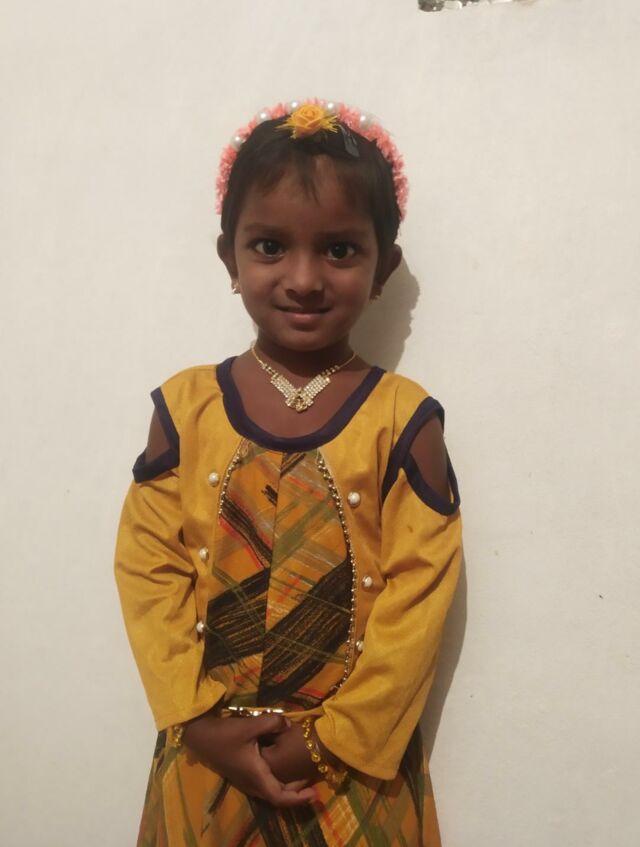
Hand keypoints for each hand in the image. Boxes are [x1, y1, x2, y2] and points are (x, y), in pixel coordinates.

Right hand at [182, 712, 314, 807]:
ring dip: (287, 786)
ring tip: (301, 773)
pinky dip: (277, 779)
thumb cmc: (224, 734)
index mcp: (255, 776)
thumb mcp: (250, 724)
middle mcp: (251, 783)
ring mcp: (246, 780)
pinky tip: (283, 763)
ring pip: (271, 790)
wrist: (200, 735)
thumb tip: (289, 724)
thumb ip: (273, 723)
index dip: (298, 799)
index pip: (279, 797)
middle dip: (296, 792)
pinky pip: (265, 783)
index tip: (314, 793)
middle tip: (311, 779)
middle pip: (277, 796)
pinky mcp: (243, 773)